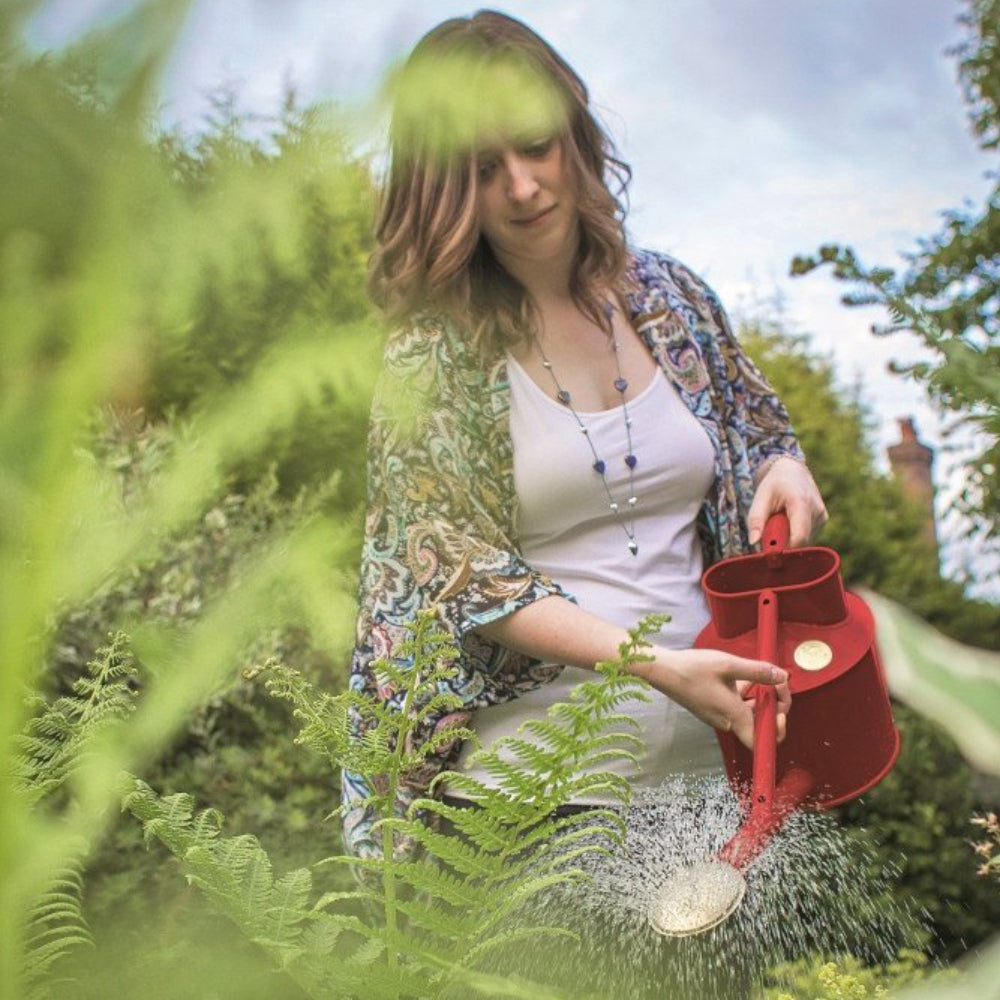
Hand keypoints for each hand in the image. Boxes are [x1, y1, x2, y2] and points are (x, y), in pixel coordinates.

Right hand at [635, 648, 790, 749]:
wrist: (661, 670)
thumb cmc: (692, 669)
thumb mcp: (728, 665)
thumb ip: (757, 671)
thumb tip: (783, 676)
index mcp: (733, 716)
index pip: (761, 741)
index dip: (776, 730)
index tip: (779, 707)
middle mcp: (727, 722)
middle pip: (759, 723)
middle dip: (772, 703)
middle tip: (774, 680)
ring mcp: (718, 716)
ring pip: (748, 713)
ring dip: (758, 696)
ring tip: (757, 674)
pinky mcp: (712, 709)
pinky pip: (735, 707)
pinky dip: (743, 694)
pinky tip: (739, 675)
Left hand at [748, 458, 827, 547]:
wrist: (792, 472)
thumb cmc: (774, 484)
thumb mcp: (760, 497)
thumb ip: (755, 520)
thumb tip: (753, 542)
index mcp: (801, 503)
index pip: (798, 538)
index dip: (783, 549)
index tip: (769, 552)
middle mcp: (817, 511)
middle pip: (799, 542)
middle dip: (782, 542)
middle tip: (771, 527)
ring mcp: (822, 517)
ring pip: (803, 541)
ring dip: (788, 537)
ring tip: (781, 520)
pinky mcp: (823, 521)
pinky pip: (807, 537)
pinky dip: (795, 534)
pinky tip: (790, 521)